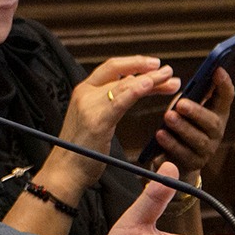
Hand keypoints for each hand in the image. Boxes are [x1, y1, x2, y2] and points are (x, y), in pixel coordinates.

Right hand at [58, 56, 176, 168]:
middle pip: (120, 72)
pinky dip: (135, 90)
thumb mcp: (95, 119)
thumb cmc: (81, 150)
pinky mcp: (96, 121)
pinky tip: (149, 85)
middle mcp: (85, 93)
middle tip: (169, 71)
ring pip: (124, 85)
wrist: (65, 171)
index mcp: (84, 91)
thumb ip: (109, 103)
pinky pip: (119, 101)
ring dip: (150, 80)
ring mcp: (89, 106)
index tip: (155, 65)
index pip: (112, 67)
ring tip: (170, 80)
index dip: (135, 63)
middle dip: (146, 68)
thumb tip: (133, 89)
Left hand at [146, 66, 233, 176]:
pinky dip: (171, 144)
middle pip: (212, 122)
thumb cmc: (181, 125)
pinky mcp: (194, 164)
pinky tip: (160, 135)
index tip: (217, 69)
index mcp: (217, 112)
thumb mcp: (185, 108)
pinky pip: (184, 154)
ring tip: (168, 117)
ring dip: (182, 127)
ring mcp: (207, 149)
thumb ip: (188, 96)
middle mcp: (216, 131)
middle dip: (196, 112)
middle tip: (181, 104)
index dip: (224, 83)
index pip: (226, 96)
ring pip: (198, 139)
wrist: (175, 159)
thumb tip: (175, 79)